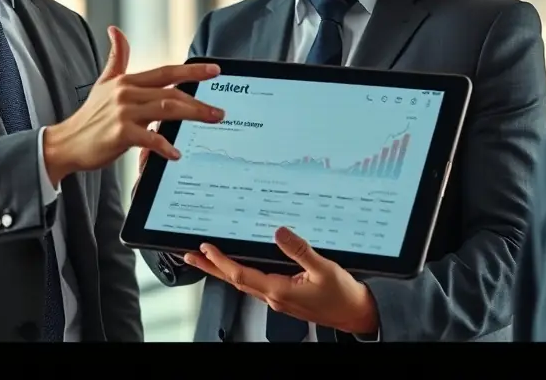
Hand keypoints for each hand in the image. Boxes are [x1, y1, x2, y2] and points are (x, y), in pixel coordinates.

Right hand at [43, 26, 224, 184]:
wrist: (67, 143)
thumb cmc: (90, 116)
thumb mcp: (104, 82)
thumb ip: (116, 57)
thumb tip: (115, 30)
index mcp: (127, 81)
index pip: (166, 72)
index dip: (191, 70)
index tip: (214, 70)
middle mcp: (127, 93)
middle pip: (171, 92)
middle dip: (199, 100)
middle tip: (220, 110)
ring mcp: (123, 113)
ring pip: (166, 110)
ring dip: (192, 115)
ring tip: (212, 120)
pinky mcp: (120, 134)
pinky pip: (149, 139)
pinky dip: (164, 146)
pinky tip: (176, 153)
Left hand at [183, 226, 379, 334]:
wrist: (355, 313)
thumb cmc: (342, 296)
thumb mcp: (324, 268)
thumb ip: (300, 250)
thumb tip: (279, 232)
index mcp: (279, 290)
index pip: (240, 275)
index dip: (220, 261)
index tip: (205, 248)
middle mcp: (273, 296)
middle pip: (233, 280)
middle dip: (210, 267)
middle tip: (190, 255)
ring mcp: (277, 298)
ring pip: (242, 283)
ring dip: (222, 270)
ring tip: (206, 258)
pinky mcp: (283, 296)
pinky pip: (254, 283)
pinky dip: (239, 273)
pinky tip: (237, 266)